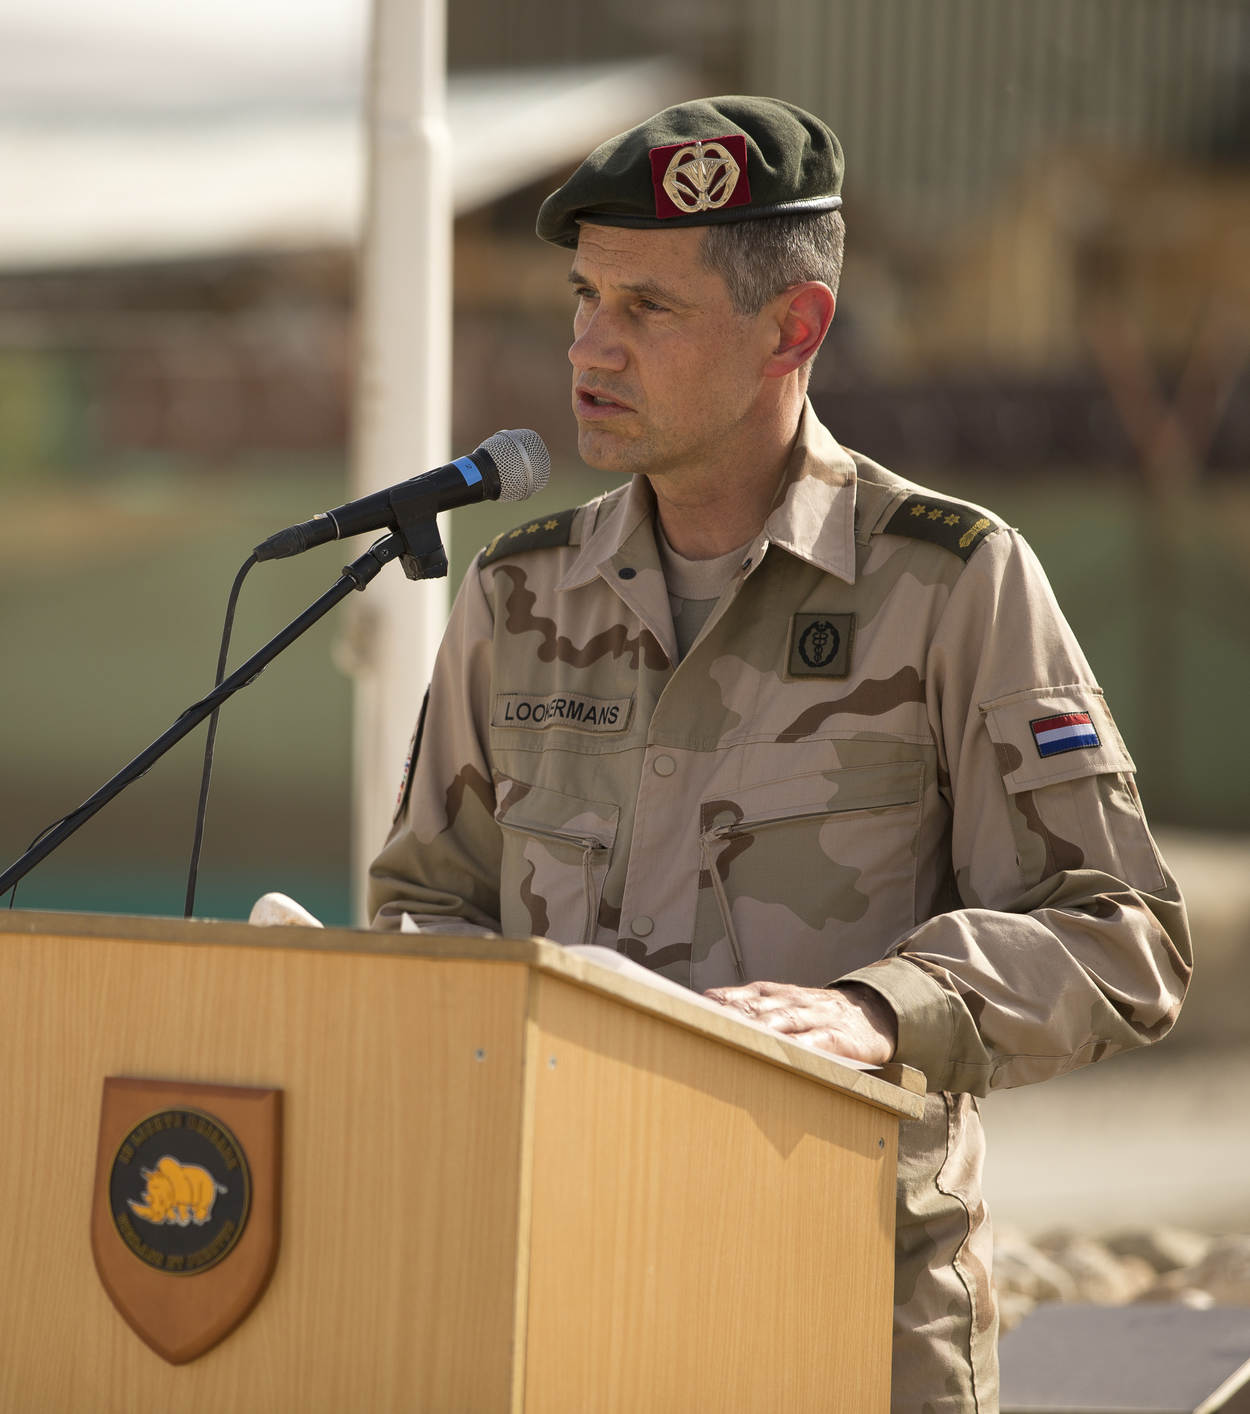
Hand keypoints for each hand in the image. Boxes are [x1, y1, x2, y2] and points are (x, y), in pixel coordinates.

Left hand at [703, 980, 897, 1064]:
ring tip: (737, 1038)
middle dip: (732, 1016)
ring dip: (760, 1029)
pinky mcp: (838, 1038)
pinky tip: (787, 1053)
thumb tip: (703, 1004)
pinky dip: (802, 1046)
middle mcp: (791, 1001)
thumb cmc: (815, 1013)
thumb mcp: (781, 1002)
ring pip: (784, 1020)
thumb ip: (747, 1004)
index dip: (718, 1004)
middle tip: (704, 1026)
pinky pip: (818, 1041)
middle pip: (757, 1007)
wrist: (871, 1012)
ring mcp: (815, 1017)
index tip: (691, 1011)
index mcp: (775, 993)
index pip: (741, 995)